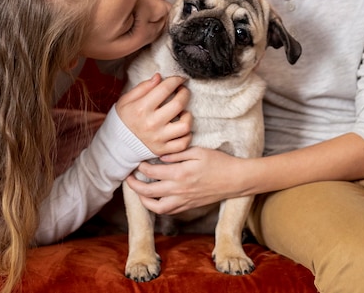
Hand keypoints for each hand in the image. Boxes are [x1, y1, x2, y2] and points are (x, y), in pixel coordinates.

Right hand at [116, 74, 192, 155]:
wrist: (116, 143)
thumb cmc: (124, 118)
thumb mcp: (127, 99)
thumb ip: (143, 87)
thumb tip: (158, 77)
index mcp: (142, 108)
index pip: (165, 89)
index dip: (176, 80)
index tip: (179, 79)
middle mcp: (152, 123)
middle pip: (178, 104)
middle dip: (185, 93)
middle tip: (183, 91)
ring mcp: (159, 138)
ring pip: (185, 126)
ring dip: (188, 116)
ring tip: (183, 112)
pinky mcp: (163, 149)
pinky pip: (183, 143)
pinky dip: (187, 135)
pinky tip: (182, 128)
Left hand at [125, 147, 244, 214]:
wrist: (235, 180)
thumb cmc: (219, 162)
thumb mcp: (198, 151)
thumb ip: (177, 154)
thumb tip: (160, 156)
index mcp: (180, 173)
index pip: (151, 172)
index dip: (140, 166)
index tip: (137, 160)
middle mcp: (179, 190)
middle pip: (148, 191)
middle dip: (134, 185)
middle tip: (128, 177)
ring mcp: (184, 200)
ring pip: (156, 207)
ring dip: (143, 200)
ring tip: (138, 191)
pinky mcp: (188, 206)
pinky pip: (168, 211)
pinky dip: (157, 207)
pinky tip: (154, 199)